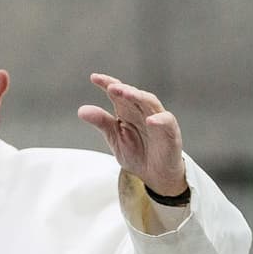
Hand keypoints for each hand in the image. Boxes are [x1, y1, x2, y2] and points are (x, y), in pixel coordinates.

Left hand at [78, 74, 187, 196]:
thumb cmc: (137, 153)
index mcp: (128, 111)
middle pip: (134, 94)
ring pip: (150, 102)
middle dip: (123, 89)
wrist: (154, 175)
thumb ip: (101, 123)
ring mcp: (157, 119)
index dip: (107, 83)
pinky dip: (159, 120)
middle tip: (111, 87)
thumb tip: (81, 110)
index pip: (118, 93)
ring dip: (138, 97)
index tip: (94, 78)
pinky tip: (150, 121)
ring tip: (126, 93)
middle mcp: (142, 111)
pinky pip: (166, 122)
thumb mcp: (115, 138)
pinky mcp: (170, 132)